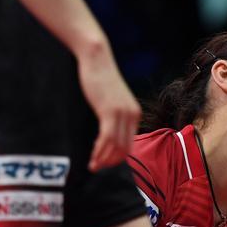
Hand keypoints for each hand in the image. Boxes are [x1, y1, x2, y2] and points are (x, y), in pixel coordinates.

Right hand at [76, 42, 140, 171]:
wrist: (97, 59)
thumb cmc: (100, 78)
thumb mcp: (110, 100)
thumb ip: (112, 115)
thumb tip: (107, 131)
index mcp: (134, 114)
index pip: (129, 144)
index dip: (116, 158)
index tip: (102, 162)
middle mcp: (132, 115)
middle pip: (124, 149)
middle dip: (110, 162)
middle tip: (96, 167)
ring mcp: (122, 114)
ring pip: (115, 147)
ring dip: (103, 159)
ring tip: (92, 166)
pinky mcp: (109, 111)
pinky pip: (107, 138)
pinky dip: (99, 151)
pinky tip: (92, 157)